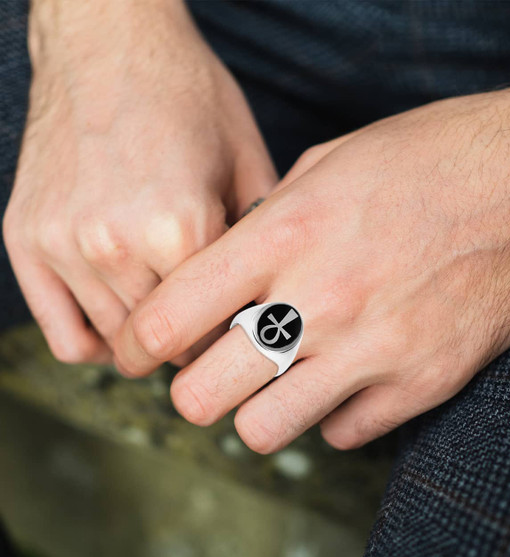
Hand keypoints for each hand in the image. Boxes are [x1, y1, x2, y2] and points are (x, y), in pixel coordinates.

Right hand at [2, 0, 275, 363]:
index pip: (213, 327)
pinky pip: (62, 332)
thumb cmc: (187, 95)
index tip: (237, 331)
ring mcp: (64, 244)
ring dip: (147, 342)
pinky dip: (94, 342)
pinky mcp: (26, 239)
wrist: (109, 39)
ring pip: (117, 341)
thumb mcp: (247, 159)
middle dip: (193, 342)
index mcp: (180, 225)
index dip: (231, 335)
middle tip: (206, 328)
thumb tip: (263, 292)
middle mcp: (115, 243)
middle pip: (165, 343)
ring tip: (168, 322)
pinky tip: (119, 320)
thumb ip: (257, 235)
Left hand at [113, 70, 509, 452]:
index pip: (170, 318)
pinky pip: (345, 434)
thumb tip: (229, 272)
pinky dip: (333, 414)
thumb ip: (266, 224)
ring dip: (258, 412)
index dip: (141, 342)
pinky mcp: (423, 382)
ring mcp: (374, 349)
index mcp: (284, 235)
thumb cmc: (428, 158)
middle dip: (195, 390)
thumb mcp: (327, 166)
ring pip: (266, 431)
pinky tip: (346, 379)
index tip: (147, 347)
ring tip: (276, 383)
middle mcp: (321, 299)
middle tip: (211, 372)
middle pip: (204, 395)